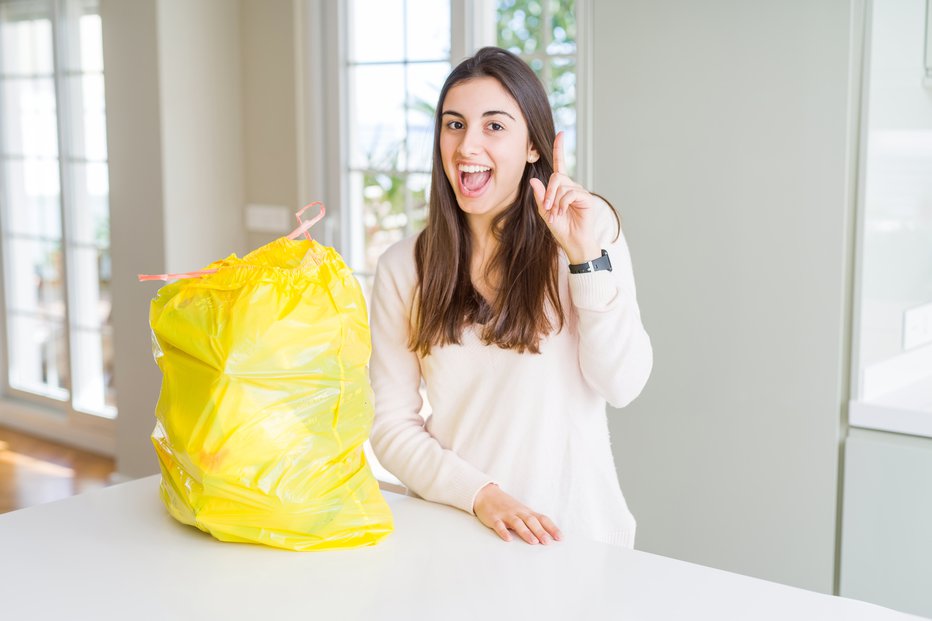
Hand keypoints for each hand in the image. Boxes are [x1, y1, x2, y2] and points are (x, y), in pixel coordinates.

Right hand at [473, 483, 562, 544]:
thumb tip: (549, 535)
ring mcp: (506, 515)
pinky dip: (503, 532)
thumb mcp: (522, 511)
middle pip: (531, 521)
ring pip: (517, 523)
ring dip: (526, 532)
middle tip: (548, 542)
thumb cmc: (507, 506)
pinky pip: (499, 525)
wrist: (487, 494)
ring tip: (533, 542)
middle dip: (540, 531)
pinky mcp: (494, 518)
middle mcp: (518, 512)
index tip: (560, 538)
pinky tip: (508, 539)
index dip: (551, 528)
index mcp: (526, 512)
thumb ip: (533, 522)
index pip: (542, 519)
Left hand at [529, 131, 600, 263]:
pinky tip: (562, 212)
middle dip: (548, 192)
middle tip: (547, 207)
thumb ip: (539, 196)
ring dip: (555, 201)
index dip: (560, 149)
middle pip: (557, 176)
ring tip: (556, 214)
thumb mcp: (544, 212)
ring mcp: (579, 191)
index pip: (560, 165)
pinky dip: (562, 203)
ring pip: (562, 185)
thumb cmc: (560, 228)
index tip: (561, 134)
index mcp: (561, 187)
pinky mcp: (586, 198)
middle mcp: (571, 186)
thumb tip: (533, 180)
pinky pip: (570, 193)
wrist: (572, 241)